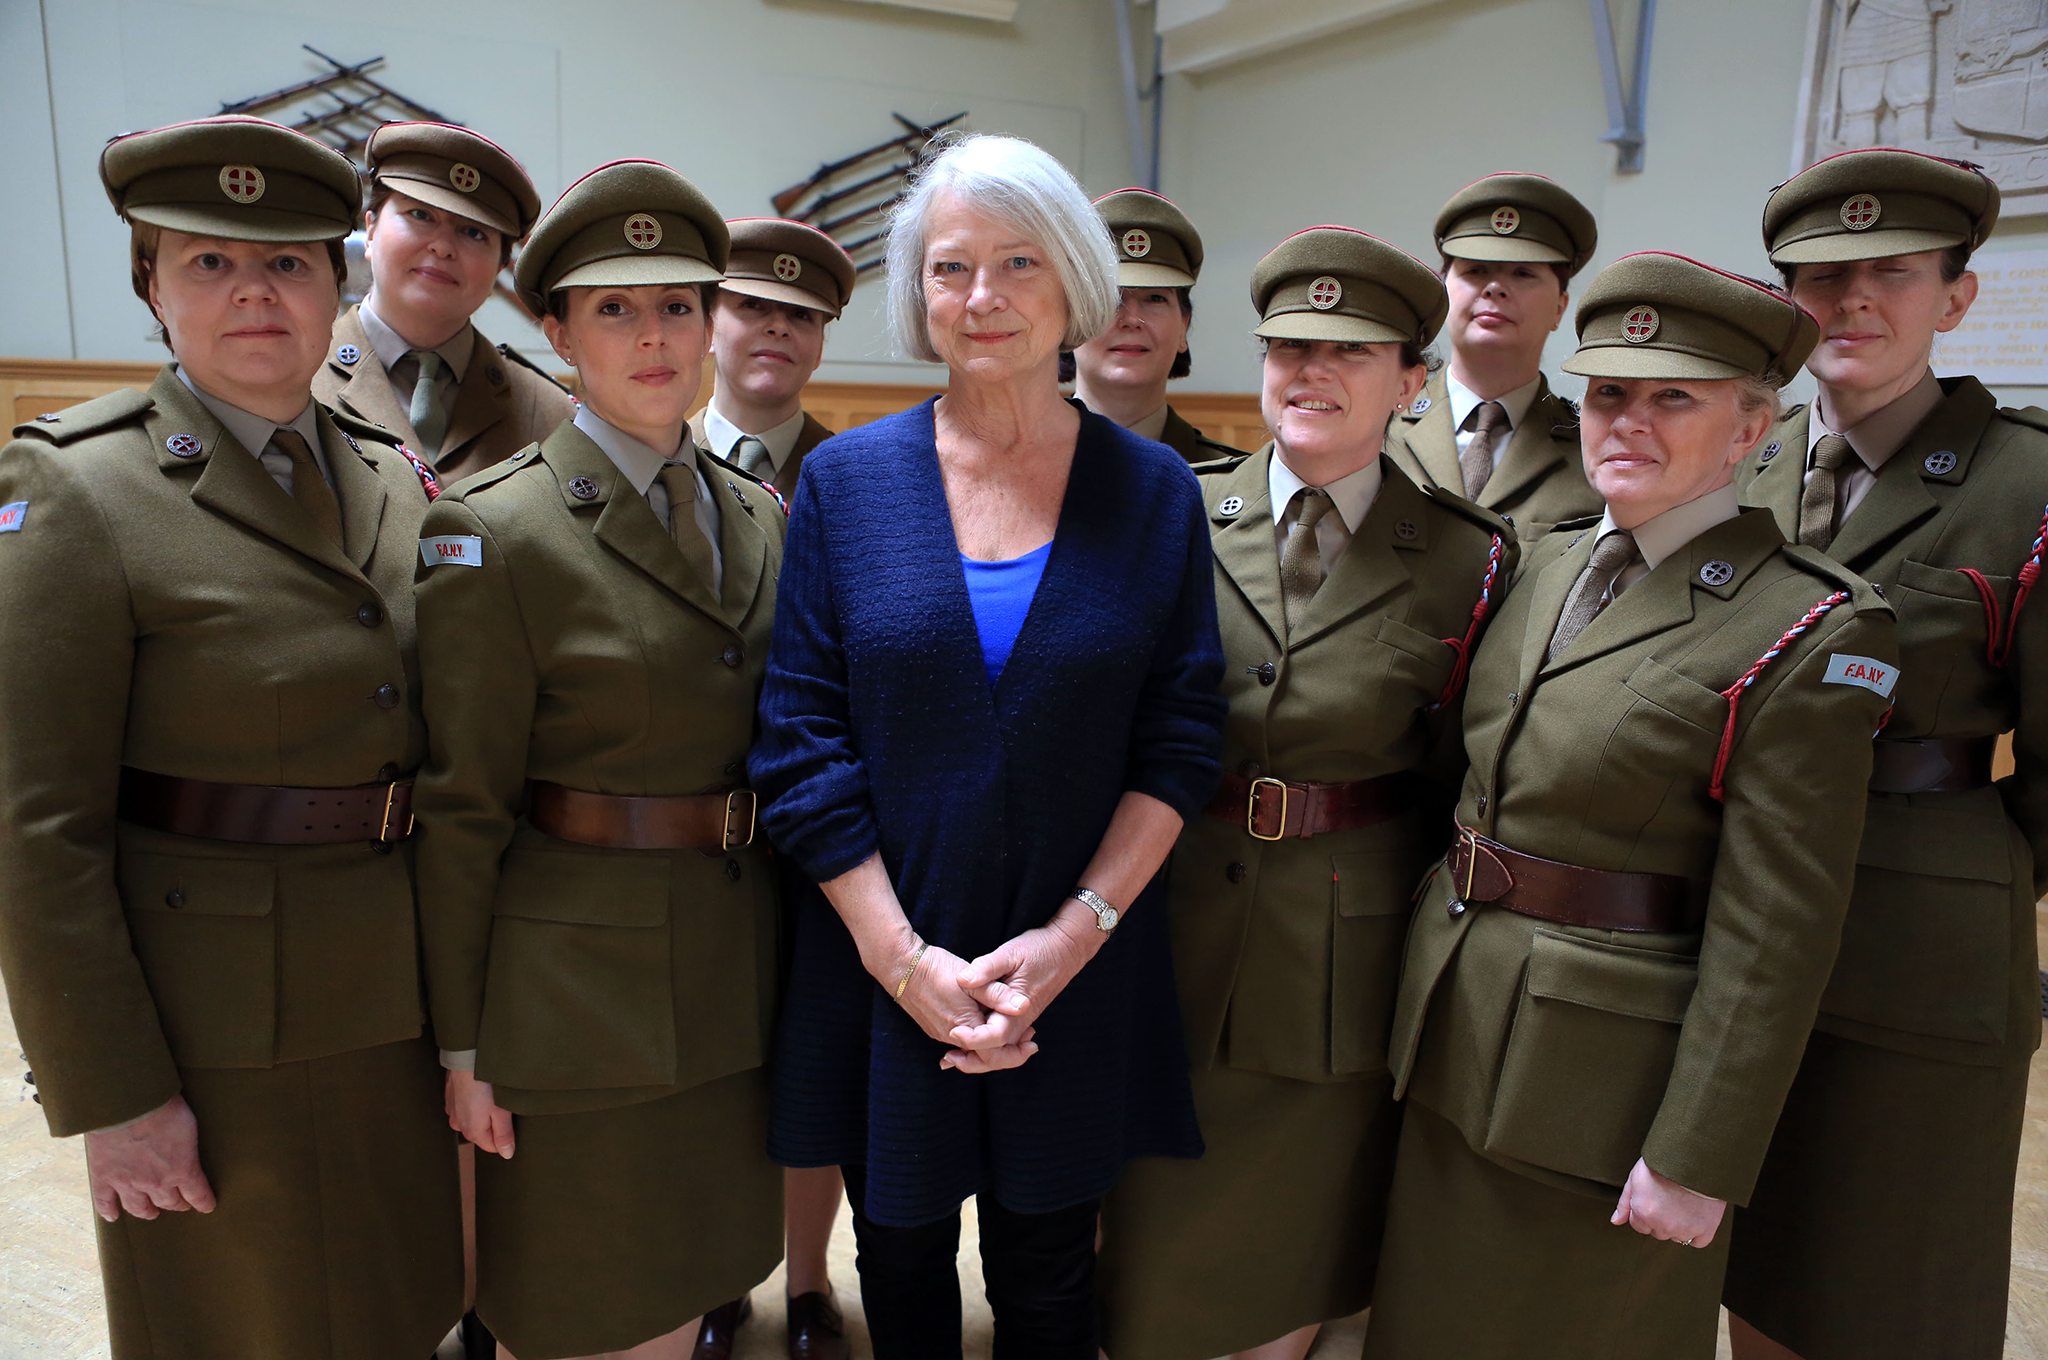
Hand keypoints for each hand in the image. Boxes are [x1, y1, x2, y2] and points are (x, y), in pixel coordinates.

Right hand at [83, 1094, 215, 1222]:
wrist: (128, 1104)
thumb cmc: (165, 1109)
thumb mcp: (191, 1126)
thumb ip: (190, 1145)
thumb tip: (191, 1151)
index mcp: (182, 1169)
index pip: (197, 1194)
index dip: (203, 1202)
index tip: (207, 1207)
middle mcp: (155, 1183)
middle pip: (168, 1201)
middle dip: (176, 1204)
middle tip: (179, 1203)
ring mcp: (127, 1182)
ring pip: (138, 1207)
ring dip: (147, 1212)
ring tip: (151, 1213)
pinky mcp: (103, 1177)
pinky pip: (105, 1201)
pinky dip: (109, 1211)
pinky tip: (113, 1217)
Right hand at [445, 1069, 514, 1157]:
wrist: (467, 1059)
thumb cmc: (486, 1085)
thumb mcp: (501, 1112)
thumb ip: (504, 1136)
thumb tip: (507, 1155)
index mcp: (472, 1132)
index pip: (493, 1147)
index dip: (506, 1137)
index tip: (511, 1119)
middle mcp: (458, 1125)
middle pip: (483, 1133)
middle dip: (494, 1123)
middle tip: (502, 1104)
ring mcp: (452, 1111)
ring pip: (474, 1118)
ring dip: (483, 1111)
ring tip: (490, 1094)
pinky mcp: (450, 1097)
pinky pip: (466, 1105)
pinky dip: (474, 1100)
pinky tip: (480, 1088)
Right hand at [889, 941, 1039, 1073]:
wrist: (900, 966)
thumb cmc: (937, 970)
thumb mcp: (973, 979)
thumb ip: (998, 994)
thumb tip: (1024, 1007)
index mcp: (965, 1026)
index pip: (995, 1053)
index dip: (1017, 1052)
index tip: (1033, 1042)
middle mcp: (951, 1036)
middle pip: (985, 1057)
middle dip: (1009, 1052)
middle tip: (1029, 1042)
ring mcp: (940, 1033)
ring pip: (972, 1049)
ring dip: (993, 1044)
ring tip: (1015, 1032)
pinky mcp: (934, 1026)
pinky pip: (960, 1041)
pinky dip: (978, 1038)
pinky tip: (988, 1025)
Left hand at [954, 902, 1103, 1046]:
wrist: (1066, 949)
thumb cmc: (1038, 949)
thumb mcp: (1010, 953)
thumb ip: (986, 968)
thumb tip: (962, 980)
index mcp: (1017, 1009)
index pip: (995, 1038)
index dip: (973, 1040)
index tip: (954, 1032)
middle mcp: (1020, 1021)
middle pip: (998, 1056)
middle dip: (973, 1062)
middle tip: (948, 1059)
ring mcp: (1022, 1022)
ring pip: (1001, 1053)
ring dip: (978, 1058)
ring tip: (953, 1057)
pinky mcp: (1020, 1018)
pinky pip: (1004, 1042)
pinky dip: (987, 1048)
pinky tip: (969, 1043)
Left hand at [1611, 1157, 1726, 1247]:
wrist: (1695, 1157)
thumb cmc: (1663, 1164)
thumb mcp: (1636, 1177)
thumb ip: (1625, 1203)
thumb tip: (1616, 1221)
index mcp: (1644, 1213)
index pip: (1639, 1226)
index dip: (1645, 1211)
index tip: (1654, 1199)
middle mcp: (1663, 1225)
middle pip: (1658, 1232)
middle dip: (1661, 1219)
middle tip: (1669, 1199)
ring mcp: (1685, 1229)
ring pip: (1677, 1237)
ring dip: (1679, 1226)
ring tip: (1683, 1204)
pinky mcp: (1706, 1230)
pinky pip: (1698, 1242)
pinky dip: (1697, 1232)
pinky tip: (1696, 1216)